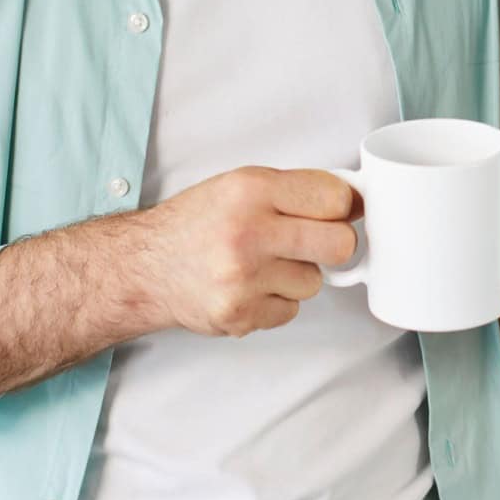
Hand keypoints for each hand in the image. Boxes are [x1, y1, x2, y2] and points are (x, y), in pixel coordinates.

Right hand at [136, 166, 359, 338]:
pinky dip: (275, 302)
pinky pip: (291, 311)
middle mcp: (247, 233)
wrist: (144, 267)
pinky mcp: (239, 315)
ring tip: (261, 264)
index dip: (341, 206)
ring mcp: (243, 279)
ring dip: (296, 276)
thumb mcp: (241, 184)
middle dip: (333, 244)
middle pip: (340, 245)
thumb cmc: (195, 223)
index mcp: (251, 190)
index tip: (333, 212)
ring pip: (314, 282)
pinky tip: (249, 287)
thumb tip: (355, 201)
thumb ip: (295, 190)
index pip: (335, 198)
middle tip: (313, 242)